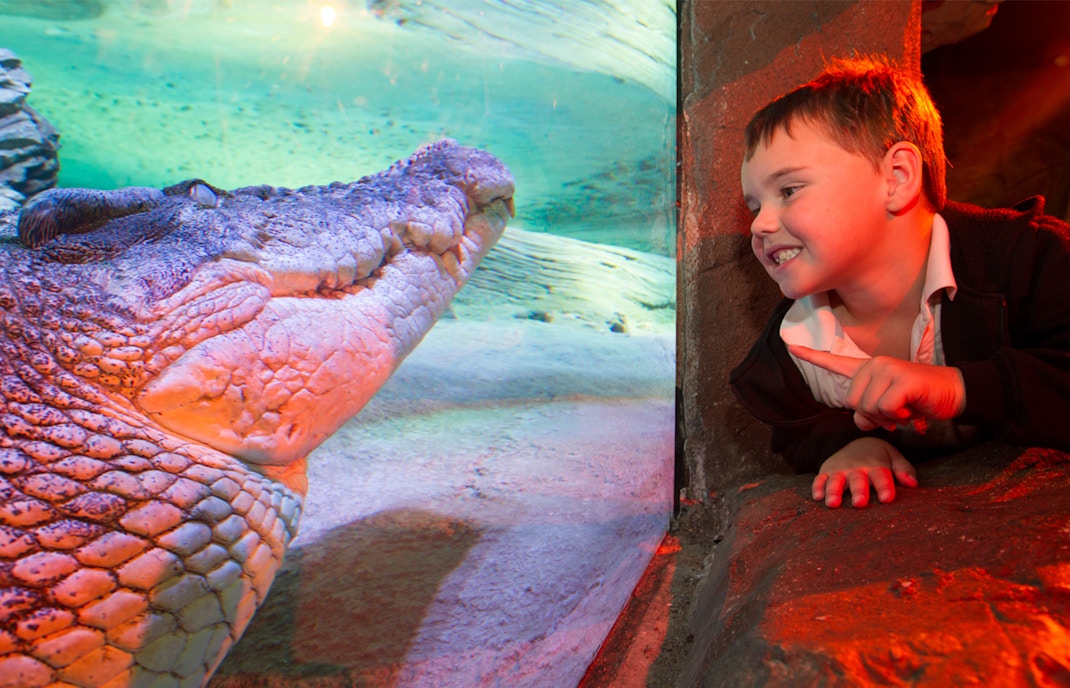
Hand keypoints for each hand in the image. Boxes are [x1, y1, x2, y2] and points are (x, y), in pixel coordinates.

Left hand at [788, 344, 965, 431]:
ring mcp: (887, 369)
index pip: (835, 362)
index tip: (790, 347)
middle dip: (873, 416)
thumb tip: (861, 419)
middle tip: (897, 411)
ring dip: (888, 417)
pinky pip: (885, 408)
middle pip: (852, 403)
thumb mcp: (889, 411)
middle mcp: (874, 365)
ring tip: (906, 407)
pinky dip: (899, 415)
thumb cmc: (920, 401)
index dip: (812, 357)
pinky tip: (912, 407)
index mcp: (869, 370)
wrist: (955, 393)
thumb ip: (869, 414)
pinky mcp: (900, 379)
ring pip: (867, 408)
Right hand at [813, 437, 917, 507]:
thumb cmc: (877, 456)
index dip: (884, 487)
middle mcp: (857, 469)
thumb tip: (912, 484)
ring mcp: (839, 470)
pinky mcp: (826, 472)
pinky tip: (817, 497)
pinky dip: (817, 487)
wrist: (853, 440)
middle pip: (858, 480)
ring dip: (833, 491)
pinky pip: (820, 479)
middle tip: (859, 503)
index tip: (887, 498)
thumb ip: (903, 469)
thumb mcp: (893, 457)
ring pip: (835, 481)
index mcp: (876, 466)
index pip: (882, 476)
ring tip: (832, 504)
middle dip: (858, 491)